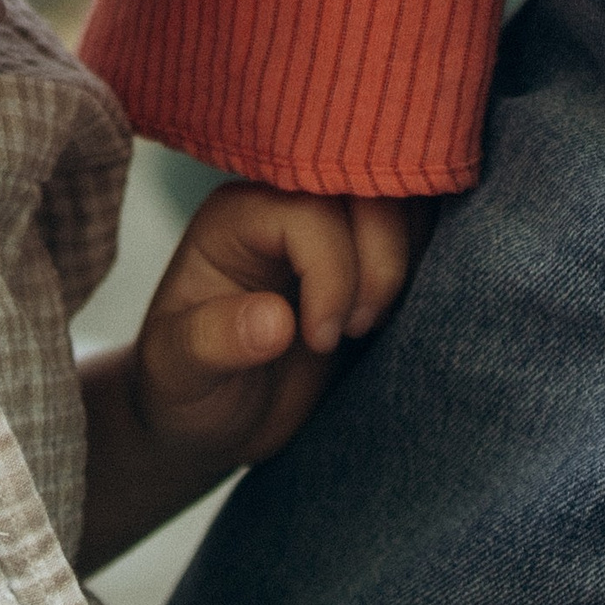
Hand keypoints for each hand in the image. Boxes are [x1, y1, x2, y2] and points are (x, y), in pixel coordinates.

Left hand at [79, 185, 421, 570]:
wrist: (215, 416)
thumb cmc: (185, 389)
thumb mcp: (178, 374)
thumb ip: (212, 342)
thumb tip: (275, 320)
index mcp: (235, 219)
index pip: (308, 209)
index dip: (331, 271)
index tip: (320, 339)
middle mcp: (286, 205)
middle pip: (367, 188)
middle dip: (382, 260)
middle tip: (360, 329)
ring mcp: (335, 225)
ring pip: (404, 201)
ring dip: (407, 263)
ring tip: (371, 326)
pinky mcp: (370, 253)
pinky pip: (421, 231)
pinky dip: (426, 267)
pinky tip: (397, 317)